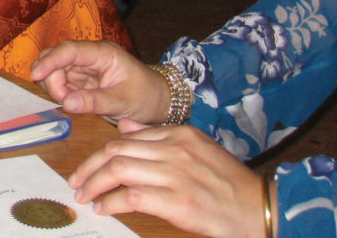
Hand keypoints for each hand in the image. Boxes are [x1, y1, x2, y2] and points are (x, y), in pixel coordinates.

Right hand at [30, 40, 168, 125]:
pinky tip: (70, 103)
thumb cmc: (147, 97)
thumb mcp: (123, 102)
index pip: (69, 51)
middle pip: (58, 59)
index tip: (35, 74)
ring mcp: (86, 67)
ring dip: (55, 87)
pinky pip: (63, 82)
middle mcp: (91, 56)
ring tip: (70, 104)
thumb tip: (67, 103)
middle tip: (62, 101)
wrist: (160, 101)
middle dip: (51, 78)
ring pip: (57, 70)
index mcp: (103, 54)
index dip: (50, 61)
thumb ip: (95, 102)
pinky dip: (61, 92)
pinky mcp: (84, 80)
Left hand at [68, 125, 269, 237]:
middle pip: (117, 150)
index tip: (88, 166)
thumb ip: (159, 137)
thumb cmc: (229, 183)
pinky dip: (112, 202)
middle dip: (90, 166)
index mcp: (178, 134)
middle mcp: (174, 149)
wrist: (260, 209)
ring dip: (95, 183)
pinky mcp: (178, 202)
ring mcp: (176, 174)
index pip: (126, 137)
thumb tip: (125, 127)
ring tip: (84, 195)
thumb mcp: (197, 148)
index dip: (102, 152)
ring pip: (120, 170)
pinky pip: (133, 196)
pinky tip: (104, 208)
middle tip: (76, 181)